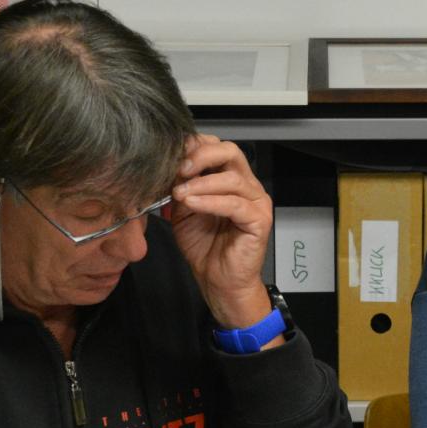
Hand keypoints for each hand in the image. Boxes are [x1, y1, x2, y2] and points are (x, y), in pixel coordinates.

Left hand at [164, 134, 272, 327]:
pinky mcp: (259, 220)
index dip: (196, 146)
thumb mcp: (184, 210)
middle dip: (201, 156)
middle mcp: (248, 186)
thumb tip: (167, 166)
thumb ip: (181, 187)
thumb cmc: (204, 247)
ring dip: (202, 182)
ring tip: (180, 193)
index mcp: (231, 179)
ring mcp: (256, 202)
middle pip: (231, 152)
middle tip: (179, 169)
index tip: (172, 155)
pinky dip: (210, 201)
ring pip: (232, 178)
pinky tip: (191, 204)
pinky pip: (235, 204)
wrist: (218, 281)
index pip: (218, 147)